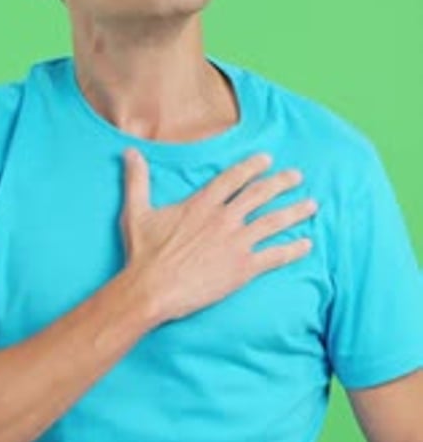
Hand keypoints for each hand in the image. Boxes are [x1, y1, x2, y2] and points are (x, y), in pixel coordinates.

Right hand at [120, 150, 316, 322]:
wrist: (152, 289)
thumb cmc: (143, 253)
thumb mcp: (137, 211)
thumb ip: (137, 179)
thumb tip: (130, 152)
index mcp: (202, 203)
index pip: (233, 178)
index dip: (252, 166)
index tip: (267, 159)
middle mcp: (224, 218)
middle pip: (260, 194)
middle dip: (281, 183)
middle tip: (297, 176)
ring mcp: (236, 243)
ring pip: (273, 222)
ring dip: (295, 212)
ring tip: (312, 205)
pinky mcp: (243, 268)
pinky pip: (275, 256)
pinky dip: (293, 250)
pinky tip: (307, 245)